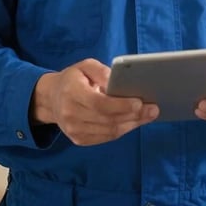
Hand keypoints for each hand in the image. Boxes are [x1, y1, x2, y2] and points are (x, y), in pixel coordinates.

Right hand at [30, 58, 158, 145]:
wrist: (51, 98)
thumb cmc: (73, 78)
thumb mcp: (85, 66)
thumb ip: (101, 71)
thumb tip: (118, 81)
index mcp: (71, 92)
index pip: (99, 104)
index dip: (121, 105)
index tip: (140, 102)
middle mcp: (70, 114)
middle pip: (108, 120)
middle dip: (134, 116)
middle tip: (153, 109)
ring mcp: (74, 130)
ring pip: (109, 131)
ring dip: (132, 124)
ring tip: (148, 116)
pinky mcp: (79, 139)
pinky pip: (106, 137)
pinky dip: (122, 130)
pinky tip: (134, 122)